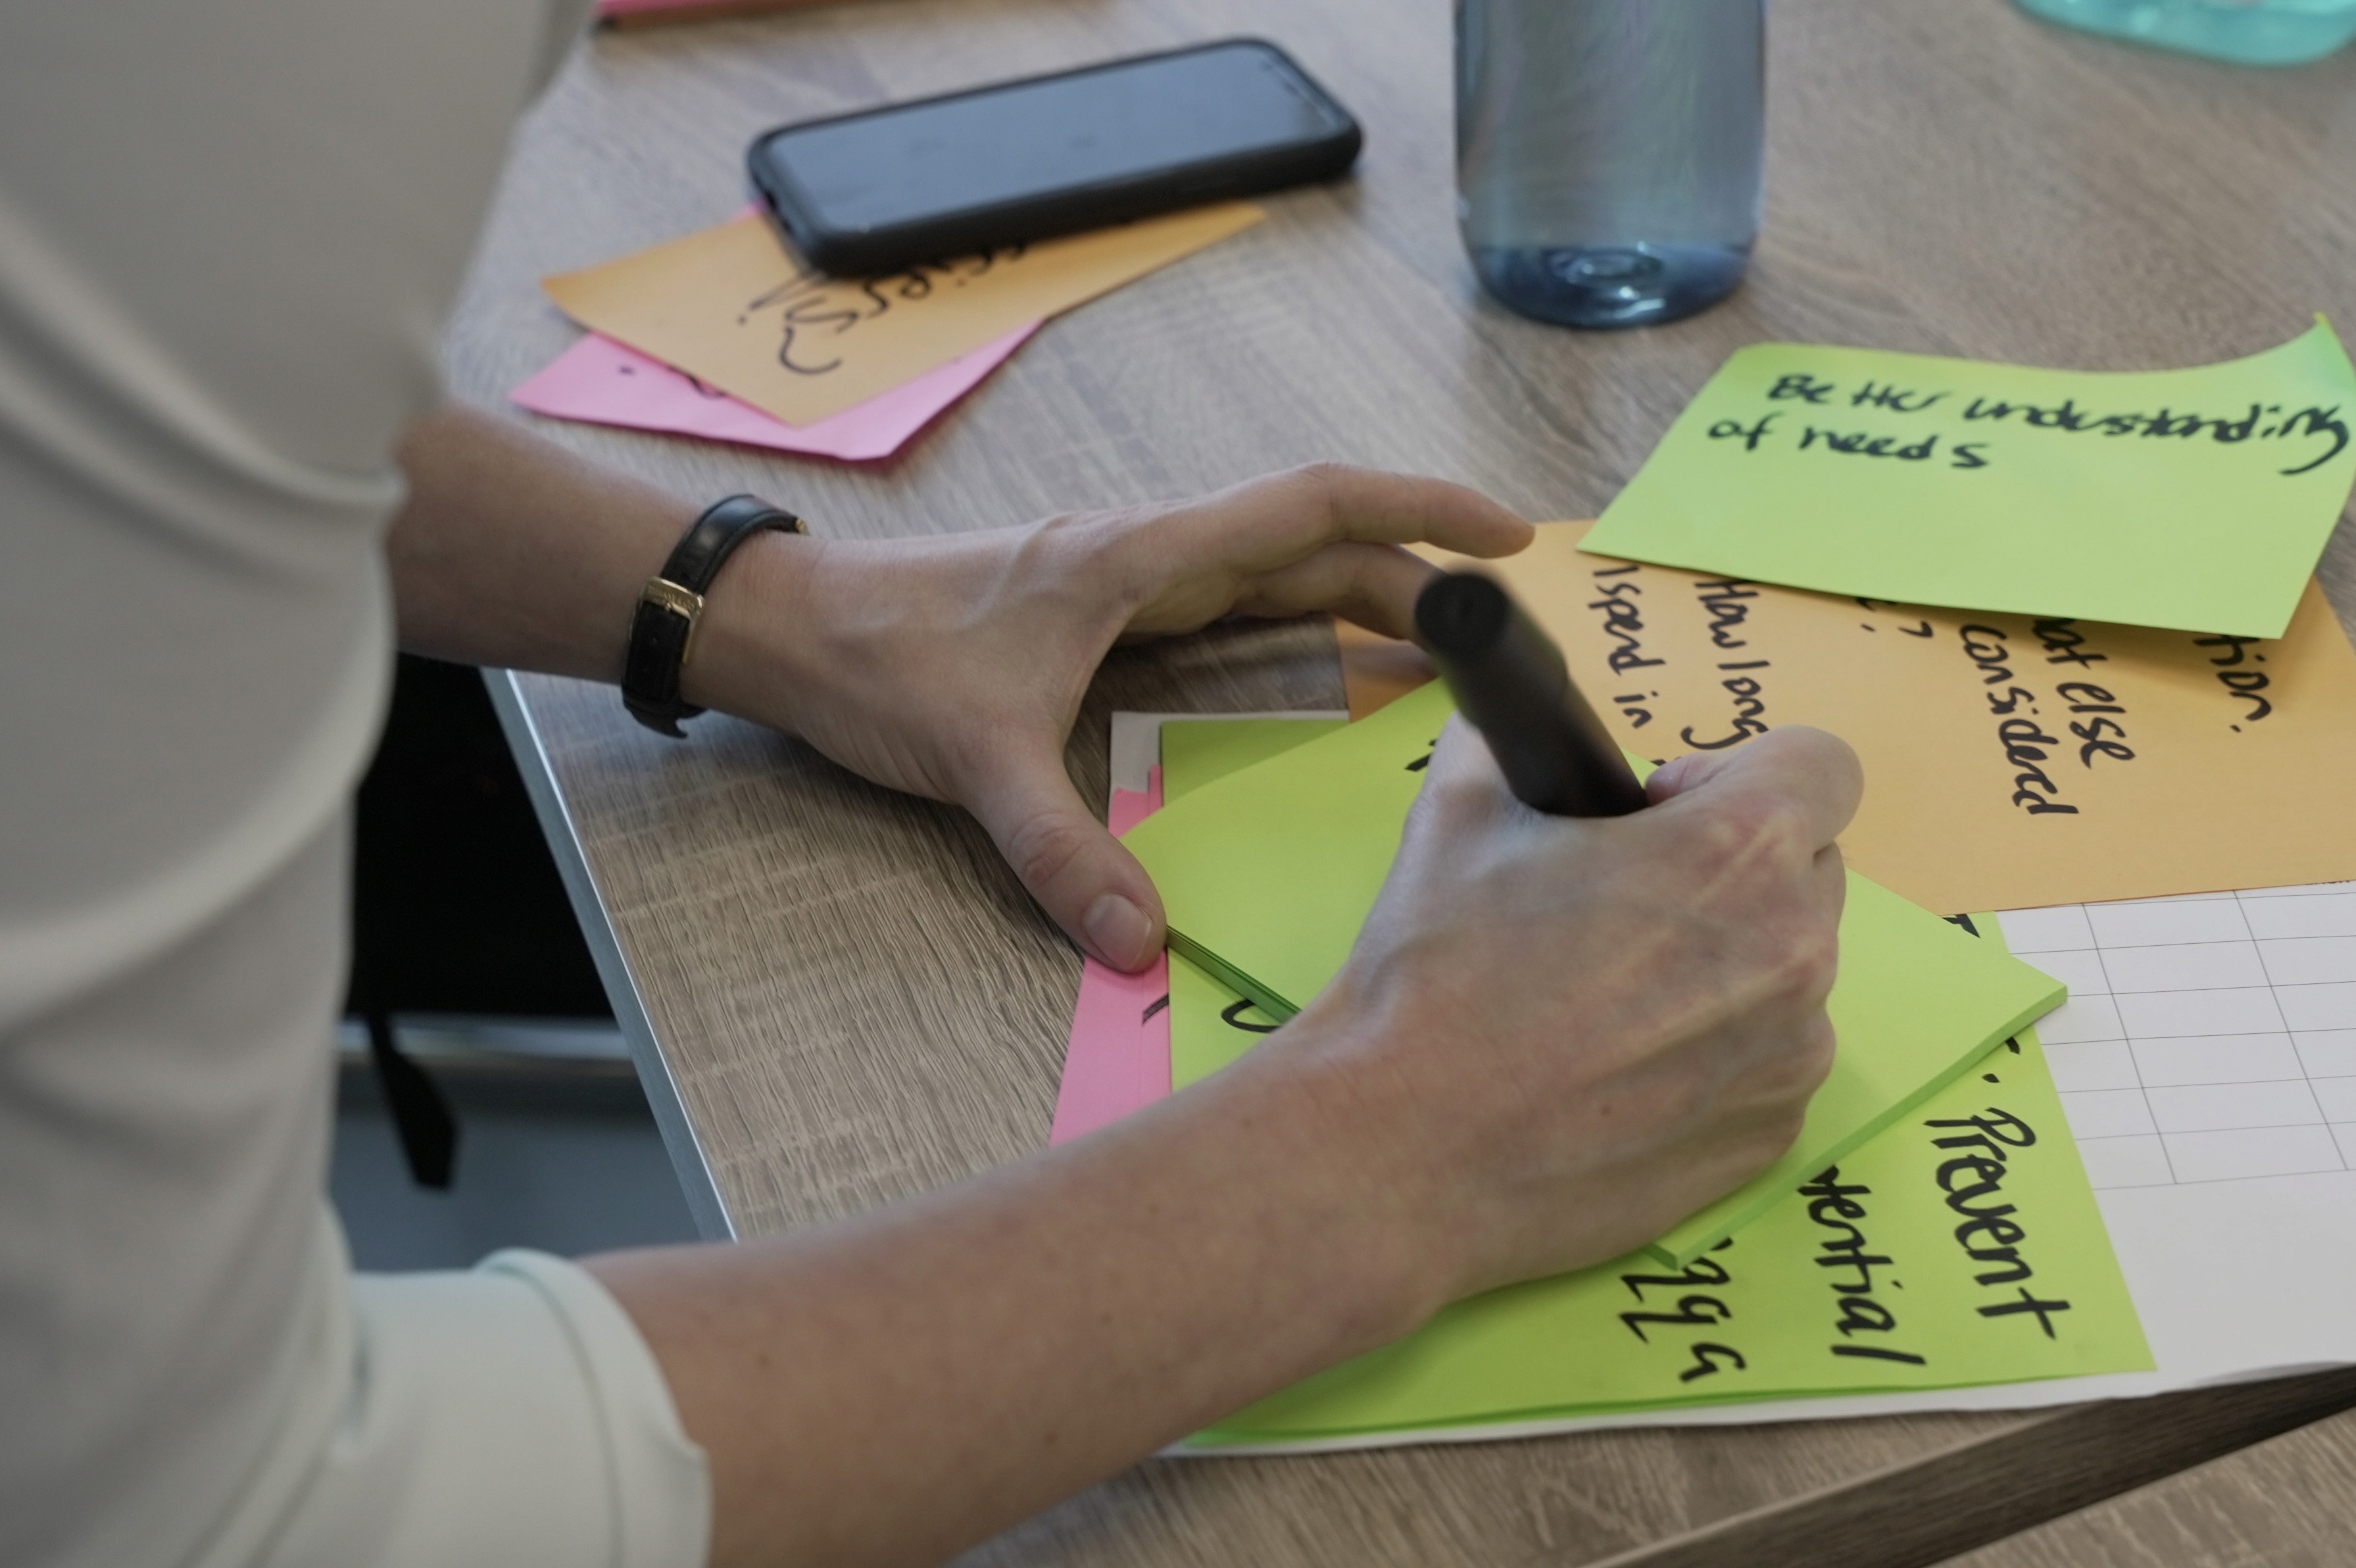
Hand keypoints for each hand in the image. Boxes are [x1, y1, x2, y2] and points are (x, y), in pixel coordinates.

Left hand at [689, 465, 1530, 969]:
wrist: (787, 625)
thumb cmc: (875, 661)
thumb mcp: (972, 761)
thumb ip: (1062, 854)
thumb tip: (1140, 946)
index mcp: (1142, 557)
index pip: (1313, 506)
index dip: (1420, 508)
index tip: (1507, 537)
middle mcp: (1152, 556)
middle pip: (1319, 548)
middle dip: (1421, 581)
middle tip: (1506, 643)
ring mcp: (1133, 582)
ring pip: (1281, 578)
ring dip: (1367, 606)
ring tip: (1447, 664)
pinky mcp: (1112, 616)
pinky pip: (1239, 612)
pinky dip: (1306, 635)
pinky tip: (1334, 680)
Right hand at [1251, 719, 1862, 1297]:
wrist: (1404, 1154)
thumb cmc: (1436, 982)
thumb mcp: (1458, 811)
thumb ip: (1511, 742)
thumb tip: (1520, 729)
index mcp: (1740, 852)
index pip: (1822, 765)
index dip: (1738, 772)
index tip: (1664, 812)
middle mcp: (1795, 952)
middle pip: (1810, 868)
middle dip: (1733, 870)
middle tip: (1624, 906)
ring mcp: (1791, 1056)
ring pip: (1790, 972)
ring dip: (1726, 964)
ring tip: (1610, 998)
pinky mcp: (1769, 1137)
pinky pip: (1769, 1061)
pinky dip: (1714, 1053)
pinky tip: (1618, 1069)